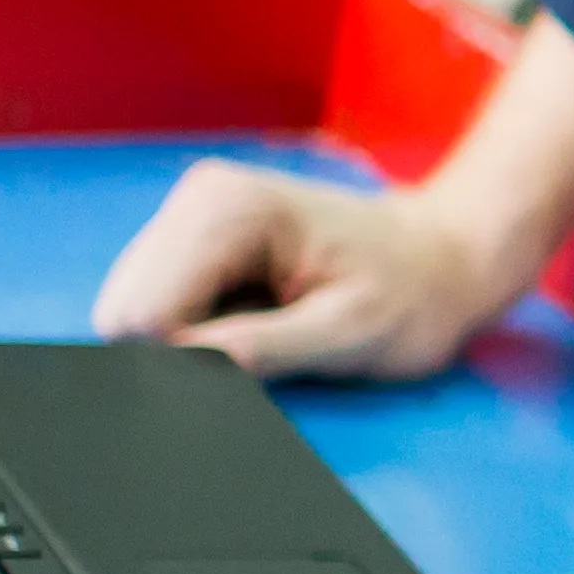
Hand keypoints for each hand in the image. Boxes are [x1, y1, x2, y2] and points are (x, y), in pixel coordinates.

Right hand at [91, 13, 573, 378]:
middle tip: (267, 350)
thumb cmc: (415, 296)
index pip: (139, 316)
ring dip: (189, 343)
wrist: (449, 257)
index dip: (179, 364)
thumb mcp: (347, 334)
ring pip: (134, 314)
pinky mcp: (197, 240)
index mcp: (227, 211)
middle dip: (179, 352)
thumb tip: (170, 374)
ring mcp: (192, 215)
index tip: (247, 374)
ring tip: (270, 329)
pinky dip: (197, 331)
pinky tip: (257, 319)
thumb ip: (254, 353)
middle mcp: (197, 199)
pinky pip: (159, 308)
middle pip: (124, 313)